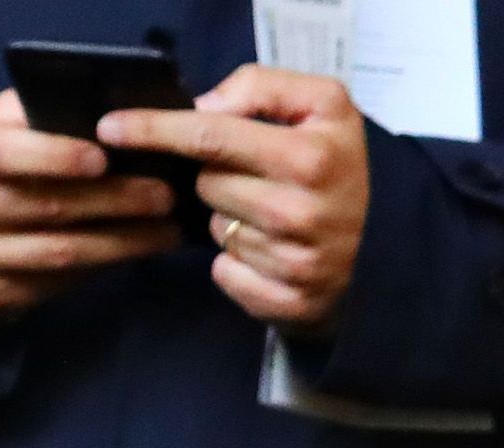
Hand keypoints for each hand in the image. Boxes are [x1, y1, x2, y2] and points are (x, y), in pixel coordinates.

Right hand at [0, 90, 182, 321]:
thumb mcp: (2, 132)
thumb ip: (37, 115)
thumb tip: (109, 111)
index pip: (5, 152)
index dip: (54, 156)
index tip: (103, 159)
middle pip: (44, 207)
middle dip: (113, 201)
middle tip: (165, 195)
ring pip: (59, 252)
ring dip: (121, 241)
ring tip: (167, 229)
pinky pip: (58, 282)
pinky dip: (105, 267)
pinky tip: (139, 252)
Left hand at [98, 65, 368, 333]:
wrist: (391, 246)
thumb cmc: (343, 167)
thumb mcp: (324, 105)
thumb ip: (261, 87)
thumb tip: (201, 107)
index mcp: (308, 155)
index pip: (211, 135)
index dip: (155, 129)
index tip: (112, 127)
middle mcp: (300, 212)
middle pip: (207, 184)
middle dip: (219, 177)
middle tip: (260, 180)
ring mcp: (293, 263)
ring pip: (216, 230)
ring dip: (232, 220)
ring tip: (275, 219)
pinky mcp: (287, 302)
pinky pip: (225, 275)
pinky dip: (237, 265)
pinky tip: (270, 255)